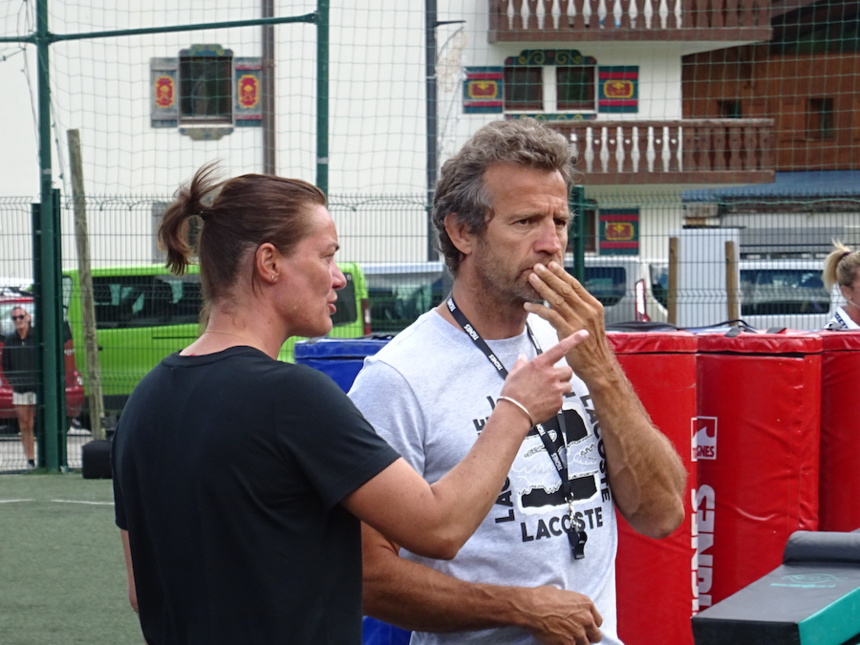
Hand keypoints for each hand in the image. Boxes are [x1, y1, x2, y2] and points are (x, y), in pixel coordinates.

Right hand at [501, 329, 587, 425]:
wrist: (514, 413)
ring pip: (568, 385)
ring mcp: (556, 389)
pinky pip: (563, 398)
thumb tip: (522, 358)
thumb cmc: (512, 394)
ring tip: (547, 393)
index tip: (583, 334)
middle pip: (568, 371)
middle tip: (552, 380)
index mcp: (540, 364)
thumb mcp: (513, 374)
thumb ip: (521, 364)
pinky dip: (556, 400)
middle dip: (563, 375)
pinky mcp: (559, 402)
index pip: (560, 348)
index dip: (574, 339)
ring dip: (561, 388)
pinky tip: (544, 402)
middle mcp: (550, 375)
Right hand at [521, 585, 602, 644]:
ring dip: (577, 642)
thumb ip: (573, 604)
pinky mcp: (568, 643)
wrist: (530, 607)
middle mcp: (586, 618)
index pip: (598, 622)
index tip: (584, 626)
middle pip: (596, 635)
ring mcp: (578, 632)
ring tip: (567, 638)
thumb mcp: (562, 594)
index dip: (590, 625)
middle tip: (577, 635)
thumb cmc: (542, 597)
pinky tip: (559, 641)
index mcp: (586, 604)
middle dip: (587, 636)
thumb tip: (571, 609)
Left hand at [524, 262, 613, 379]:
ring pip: (557, 299)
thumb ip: (580, 308)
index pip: (575, 285)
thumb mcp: (590, 322)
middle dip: (550, 276)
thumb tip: (566, 296)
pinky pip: (550, 315)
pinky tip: (528, 305)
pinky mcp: (568, 331)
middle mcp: (587, 310)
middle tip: (537, 266)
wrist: (597, 366)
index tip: (551, 264)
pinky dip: (538, 309)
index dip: (562, 274)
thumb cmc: (590, 345)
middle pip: (565, 288)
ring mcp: (578, 320)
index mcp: (593, 306)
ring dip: (542, 288)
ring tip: (531, 279)